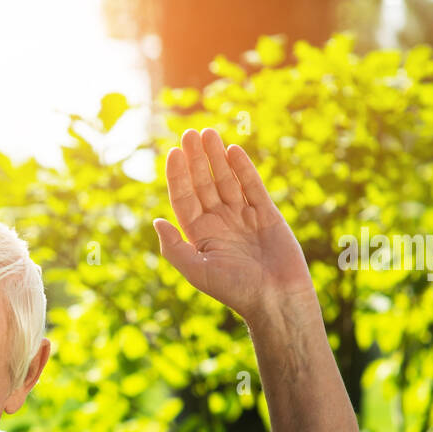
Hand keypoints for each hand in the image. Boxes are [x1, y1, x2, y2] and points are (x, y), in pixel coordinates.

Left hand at [154, 128, 315, 324]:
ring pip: (226, 180)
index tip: (174, 152)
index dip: (178, 175)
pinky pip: (252, 186)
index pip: (184, 198)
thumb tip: (156, 221)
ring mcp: (243, 216)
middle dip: (196, 159)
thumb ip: (175, 247)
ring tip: (208, 133)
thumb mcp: (197, 270)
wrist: (276, 298)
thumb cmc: (234, 290)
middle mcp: (219, 222)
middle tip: (190, 133)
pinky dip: (243, 168)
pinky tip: (232, 150)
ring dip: (217, 157)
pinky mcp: (266, 214)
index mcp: (199, 235)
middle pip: (203, 184)